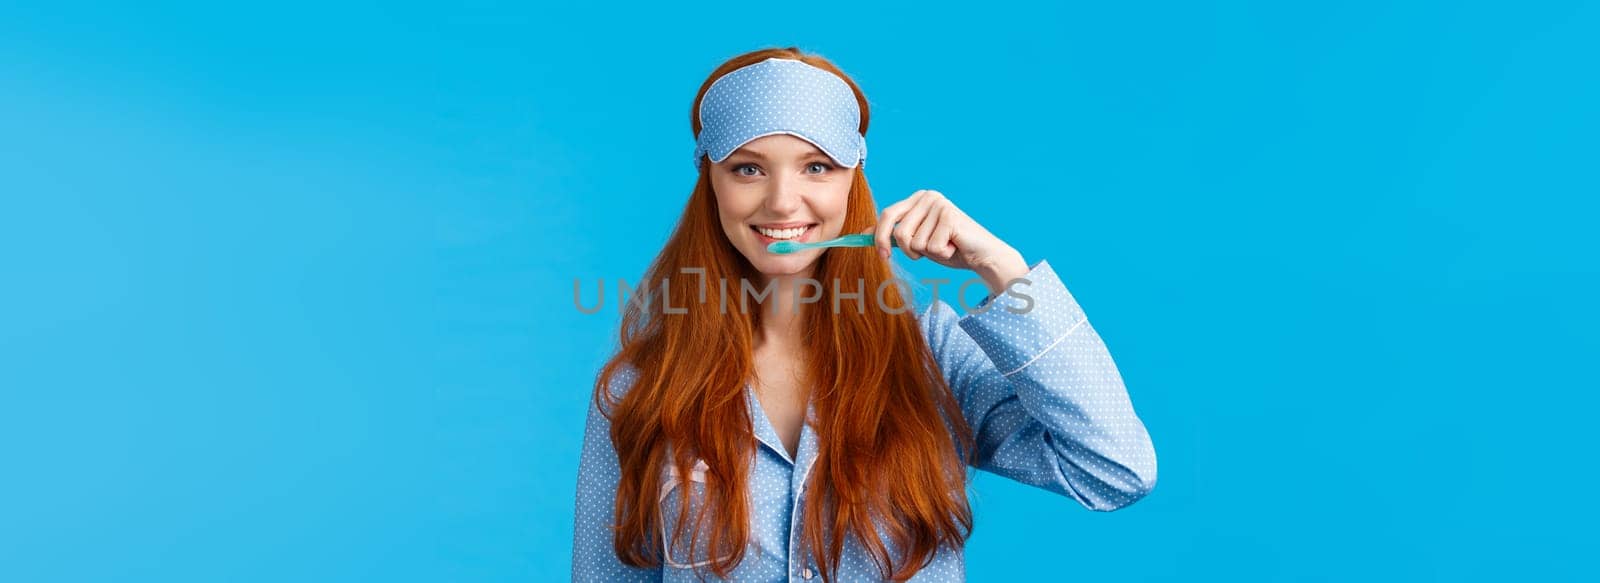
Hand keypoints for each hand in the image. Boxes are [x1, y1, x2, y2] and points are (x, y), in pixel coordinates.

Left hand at [870, 189, 1028, 288]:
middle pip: (898, 230)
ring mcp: (938, 204)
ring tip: (943, 247)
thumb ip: (893, 234)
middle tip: (911, 258)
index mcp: (918, 198)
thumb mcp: (916, 240)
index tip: (882, 255)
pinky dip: (941, 254)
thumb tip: (861, 235)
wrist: (982, 255)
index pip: (888, 215)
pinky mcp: (949, 216)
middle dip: (900, 248)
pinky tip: (953, 247)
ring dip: (926, 253)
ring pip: (913, 242)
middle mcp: (928, 196)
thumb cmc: (949, 248)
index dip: (879, 237)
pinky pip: (930, 247)